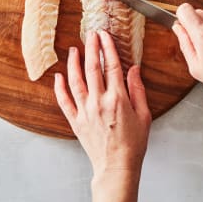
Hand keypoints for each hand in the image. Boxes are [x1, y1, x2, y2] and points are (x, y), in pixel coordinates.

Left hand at [54, 30, 150, 201]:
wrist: (117, 166)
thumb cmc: (133, 143)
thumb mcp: (144, 115)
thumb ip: (138, 90)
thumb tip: (134, 69)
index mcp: (117, 99)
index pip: (112, 65)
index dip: (108, 48)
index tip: (105, 36)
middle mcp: (99, 101)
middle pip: (92, 68)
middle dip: (91, 48)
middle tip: (90, 35)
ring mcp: (85, 111)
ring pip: (75, 80)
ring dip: (73, 63)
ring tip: (74, 50)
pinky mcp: (75, 120)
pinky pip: (64, 100)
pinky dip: (59, 87)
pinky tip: (58, 76)